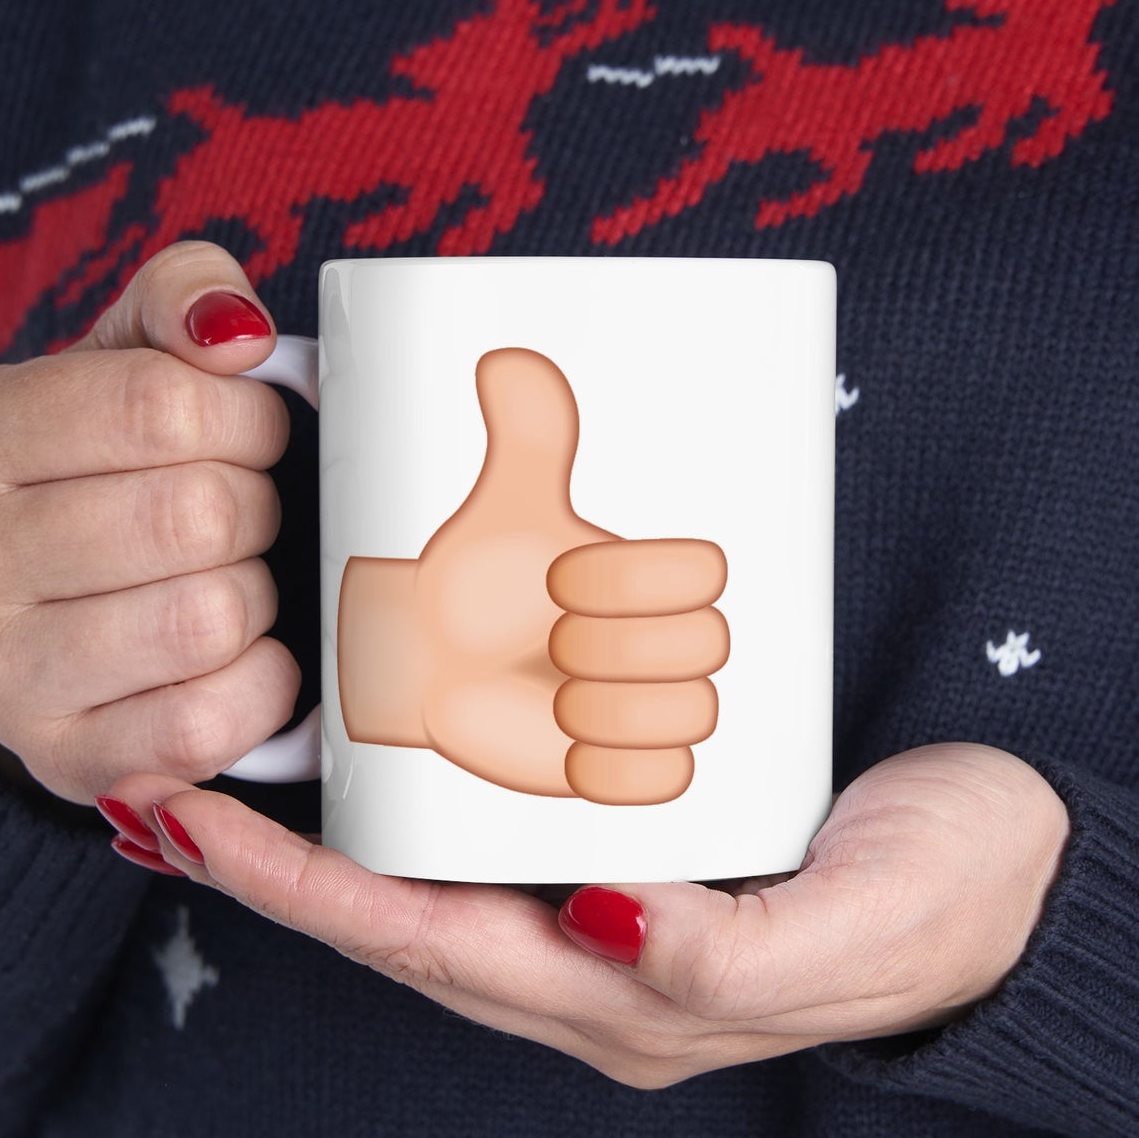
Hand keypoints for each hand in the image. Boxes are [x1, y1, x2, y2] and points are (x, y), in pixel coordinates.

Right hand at [0, 241, 297, 803]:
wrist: (37, 627)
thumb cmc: (101, 480)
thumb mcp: (122, 363)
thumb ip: (180, 300)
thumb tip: (237, 332)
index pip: (160, 404)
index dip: (247, 419)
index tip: (252, 435)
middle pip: (195, 515)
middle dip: (255, 509)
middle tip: (242, 517)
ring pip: (208, 619)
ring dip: (255, 597)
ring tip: (231, 583)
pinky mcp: (63, 760)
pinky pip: (209, 723)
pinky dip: (260, 686)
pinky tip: (240, 659)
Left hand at [102, 743, 1068, 1086]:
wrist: (1019, 870)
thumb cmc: (946, 900)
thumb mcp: (855, 930)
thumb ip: (728, 957)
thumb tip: (601, 922)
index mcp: (626, 1000)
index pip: (423, 947)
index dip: (299, 892)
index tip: (190, 823)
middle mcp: (589, 968)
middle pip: (393, 921)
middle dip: (268, 869)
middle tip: (160, 784)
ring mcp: (600, 917)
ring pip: (426, 883)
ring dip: (318, 841)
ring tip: (224, 768)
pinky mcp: (628, 856)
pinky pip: (485, 840)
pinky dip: (405, 806)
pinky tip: (368, 757)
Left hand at [338, 347, 728, 802]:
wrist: (434, 666)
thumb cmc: (474, 586)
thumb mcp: (501, 511)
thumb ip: (525, 438)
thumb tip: (508, 358)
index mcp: (649, 578)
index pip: (704, 575)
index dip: (632, 581)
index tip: (558, 581)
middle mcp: (664, 643)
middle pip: (704, 647)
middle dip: (610, 644)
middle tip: (544, 641)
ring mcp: (651, 708)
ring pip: (692, 714)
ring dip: (606, 706)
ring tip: (546, 694)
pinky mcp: (626, 770)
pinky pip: (667, 779)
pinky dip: (617, 769)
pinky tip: (565, 745)